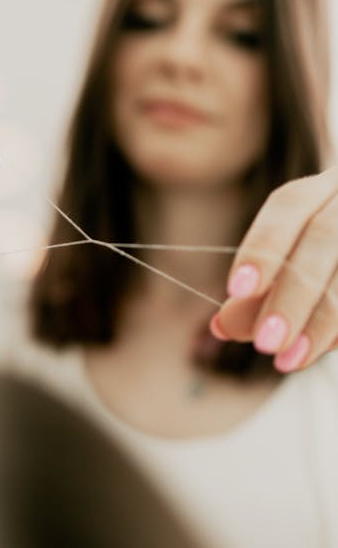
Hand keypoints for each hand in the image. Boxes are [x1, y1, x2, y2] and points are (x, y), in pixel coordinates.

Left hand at [210, 168, 337, 371]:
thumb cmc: (324, 255)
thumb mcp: (290, 260)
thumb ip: (255, 291)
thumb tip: (222, 325)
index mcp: (322, 188)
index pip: (289, 205)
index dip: (262, 246)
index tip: (235, 289)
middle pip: (325, 238)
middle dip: (292, 295)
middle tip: (264, 343)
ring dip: (321, 322)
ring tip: (288, 359)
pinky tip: (318, 349)